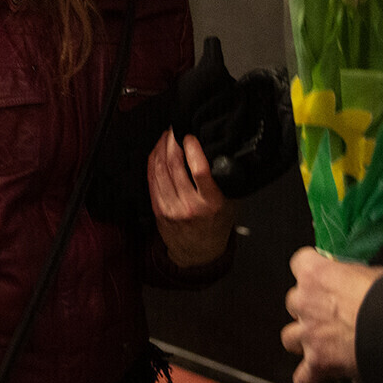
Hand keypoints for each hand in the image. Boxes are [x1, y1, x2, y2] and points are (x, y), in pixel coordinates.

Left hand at [150, 131, 230, 267]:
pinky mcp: (158, 209)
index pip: (200, 170)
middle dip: (172, 143)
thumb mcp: (230, 204)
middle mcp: (189, 205)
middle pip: (175, 166)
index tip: (190, 136)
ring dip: (161, 149)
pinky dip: (153, 162)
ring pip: (160, 170)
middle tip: (174, 129)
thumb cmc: (216, 225)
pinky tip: (157, 152)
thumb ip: (225, 181)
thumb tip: (221, 152)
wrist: (198, 252)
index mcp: (211, 203)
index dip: (193, 149)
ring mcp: (171, 207)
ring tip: (165, 137)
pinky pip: (152, 180)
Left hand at [280, 246, 382, 382]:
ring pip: (289, 338)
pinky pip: (303, 377)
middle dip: (308, 308)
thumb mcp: (373, 273)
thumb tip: (358, 282)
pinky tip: (318, 379)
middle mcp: (305, 302)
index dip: (311, 270)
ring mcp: (308, 333)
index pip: (300, 262)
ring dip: (303, 341)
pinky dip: (309, 380)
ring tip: (322, 344)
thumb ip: (355, 277)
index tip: (322, 276)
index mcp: (316, 274)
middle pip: (293, 302)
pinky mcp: (318, 361)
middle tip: (330, 314)